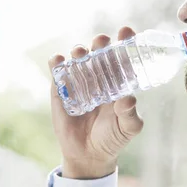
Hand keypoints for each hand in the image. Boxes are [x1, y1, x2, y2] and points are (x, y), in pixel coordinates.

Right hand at [48, 26, 144, 178]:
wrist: (89, 155)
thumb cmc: (113, 137)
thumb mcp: (127, 128)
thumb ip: (130, 115)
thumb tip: (128, 99)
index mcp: (119, 82)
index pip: (123, 57)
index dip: (125, 42)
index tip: (126, 31)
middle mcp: (100, 77)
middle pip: (100, 53)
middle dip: (101, 43)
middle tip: (102, 41)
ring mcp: (80, 82)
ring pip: (79, 60)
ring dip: (79, 52)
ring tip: (81, 52)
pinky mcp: (61, 90)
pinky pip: (58, 73)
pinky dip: (57, 64)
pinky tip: (58, 60)